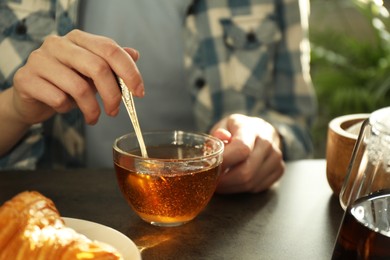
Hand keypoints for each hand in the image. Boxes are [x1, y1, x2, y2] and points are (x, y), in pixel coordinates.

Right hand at [12, 29, 143, 124]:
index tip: (139, 93)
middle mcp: (58, 44)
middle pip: (98, 67)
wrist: (31, 96)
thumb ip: (112, 63)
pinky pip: (58, 99)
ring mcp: (40, 60)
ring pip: (79, 87)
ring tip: (93, 117)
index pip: (110, 49)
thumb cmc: (65, 82)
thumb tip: (135, 55)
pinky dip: (67, 109)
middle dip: (113, 95)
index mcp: (78, 39)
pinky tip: (65, 108)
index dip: (129, 72)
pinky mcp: (26, 79)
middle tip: (115, 111)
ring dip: (92, 109)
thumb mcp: (91, 72)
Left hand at [210, 114, 284, 193]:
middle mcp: (267, 143)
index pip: (241, 149)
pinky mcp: (279, 170)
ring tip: (220, 182)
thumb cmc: (238, 129)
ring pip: (250, 183)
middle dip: (225, 181)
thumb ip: (219, 132)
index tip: (210, 167)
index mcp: (251, 129)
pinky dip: (242, 188)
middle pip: (246, 172)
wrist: (262, 130)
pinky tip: (234, 181)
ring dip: (231, 187)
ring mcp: (276, 158)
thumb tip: (220, 136)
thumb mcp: (225, 124)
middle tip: (211, 181)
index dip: (225, 162)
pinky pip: (257, 187)